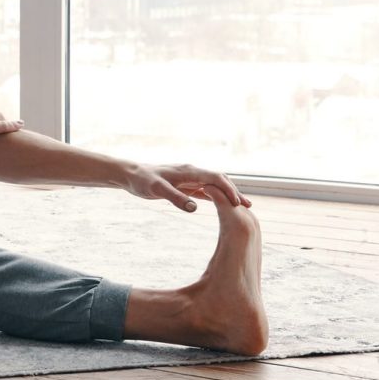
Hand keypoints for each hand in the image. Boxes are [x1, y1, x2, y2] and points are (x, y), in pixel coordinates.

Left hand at [125, 163, 251, 211]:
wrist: (130, 174)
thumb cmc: (142, 181)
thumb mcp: (157, 190)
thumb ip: (175, 198)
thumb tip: (194, 208)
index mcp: (189, 171)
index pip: (216, 178)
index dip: (228, 190)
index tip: (238, 203)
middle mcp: (192, 172)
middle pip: (220, 180)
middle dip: (234, 192)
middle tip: (248, 207)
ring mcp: (190, 178)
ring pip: (215, 185)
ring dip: (228, 194)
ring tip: (242, 207)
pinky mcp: (185, 184)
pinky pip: (205, 189)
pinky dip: (216, 196)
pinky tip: (223, 204)